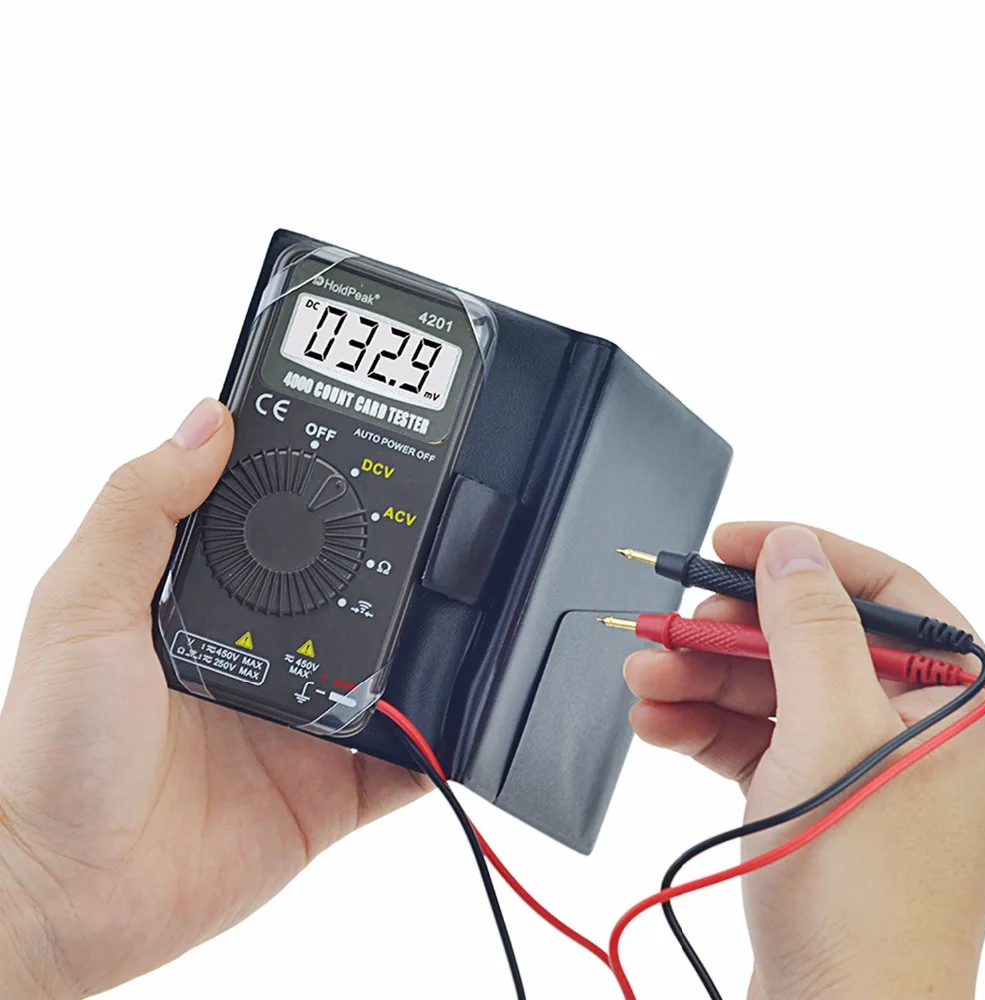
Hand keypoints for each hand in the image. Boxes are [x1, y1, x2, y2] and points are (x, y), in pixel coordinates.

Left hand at [0, 400, 427, 997]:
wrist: (68, 896)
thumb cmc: (51, 753)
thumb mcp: (83, 606)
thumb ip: (140, 509)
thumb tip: (205, 421)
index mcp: (215, 601)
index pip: (284, 526)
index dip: (324, 486)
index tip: (375, 444)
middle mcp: (268, 652)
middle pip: (353, 594)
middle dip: (397, 562)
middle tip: (442, 521)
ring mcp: (306, 720)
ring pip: (392, 669)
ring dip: (425, 645)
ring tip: (462, 604)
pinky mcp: (334, 788)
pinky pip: (406, 759)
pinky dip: (440, 740)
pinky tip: (461, 709)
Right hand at [625, 523, 984, 999]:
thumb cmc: (864, 898)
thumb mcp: (831, 732)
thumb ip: (809, 625)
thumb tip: (791, 548)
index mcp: (956, 699)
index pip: (879, 588)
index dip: (798, 557)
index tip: (728, 543)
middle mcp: (911, 725)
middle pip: (805, 639)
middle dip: (725, 634)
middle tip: (667, 629)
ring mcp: (856, 763)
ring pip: (768, 688)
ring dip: (697, 680)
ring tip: (642, 680)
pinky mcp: (808, 797)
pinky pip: (751, 736)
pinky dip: (700, 725)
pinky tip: (656, 722)